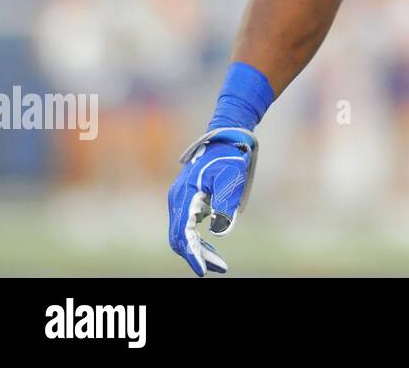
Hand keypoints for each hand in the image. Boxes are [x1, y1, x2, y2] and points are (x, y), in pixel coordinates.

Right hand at [167, 128, 257, 275]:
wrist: (225, 138)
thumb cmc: (229, 157)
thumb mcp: (231, 179)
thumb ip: (225, 203)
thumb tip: (219, 231)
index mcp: (185, 195)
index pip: (183, 233)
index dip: (193, 254)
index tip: (203, 271)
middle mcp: (177, 200)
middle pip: (179, 237)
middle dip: (197, 256)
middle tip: (220, 268)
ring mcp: (180, 200)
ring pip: (182, 234)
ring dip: (198, 250)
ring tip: (220, 264)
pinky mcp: (187, 201)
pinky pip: (186, 227)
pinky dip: (197, 240)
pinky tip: (211, 250)